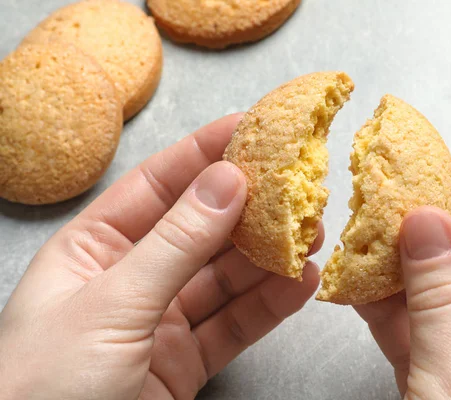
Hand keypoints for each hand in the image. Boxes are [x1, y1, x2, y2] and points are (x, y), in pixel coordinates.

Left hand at [0, 114, 321, 399]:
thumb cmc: (43, 386)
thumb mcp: (113, 303)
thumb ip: (176, 244)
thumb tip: (228, 182)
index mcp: (94, 247)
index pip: (158, 185)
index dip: (205, 153)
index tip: (251, 127)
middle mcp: (130, 277)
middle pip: (201, 231)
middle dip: (251, 210)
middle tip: (298, 188)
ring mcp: (160, 320)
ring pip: (225, 278)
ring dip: (270, 257)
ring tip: (312, 234)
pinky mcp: (185, 361)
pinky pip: (235, 325)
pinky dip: (270, 306)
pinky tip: (299, 284)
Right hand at [356, 173, 450, 398]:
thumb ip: (442, 308)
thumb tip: (426, 228)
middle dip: (438, 246)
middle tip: (404, 202)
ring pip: (442, 314)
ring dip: (402, 279)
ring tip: (373, 235)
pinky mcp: (435, 393)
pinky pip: (414, 343)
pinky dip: (386, 316)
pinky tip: (361, 284)